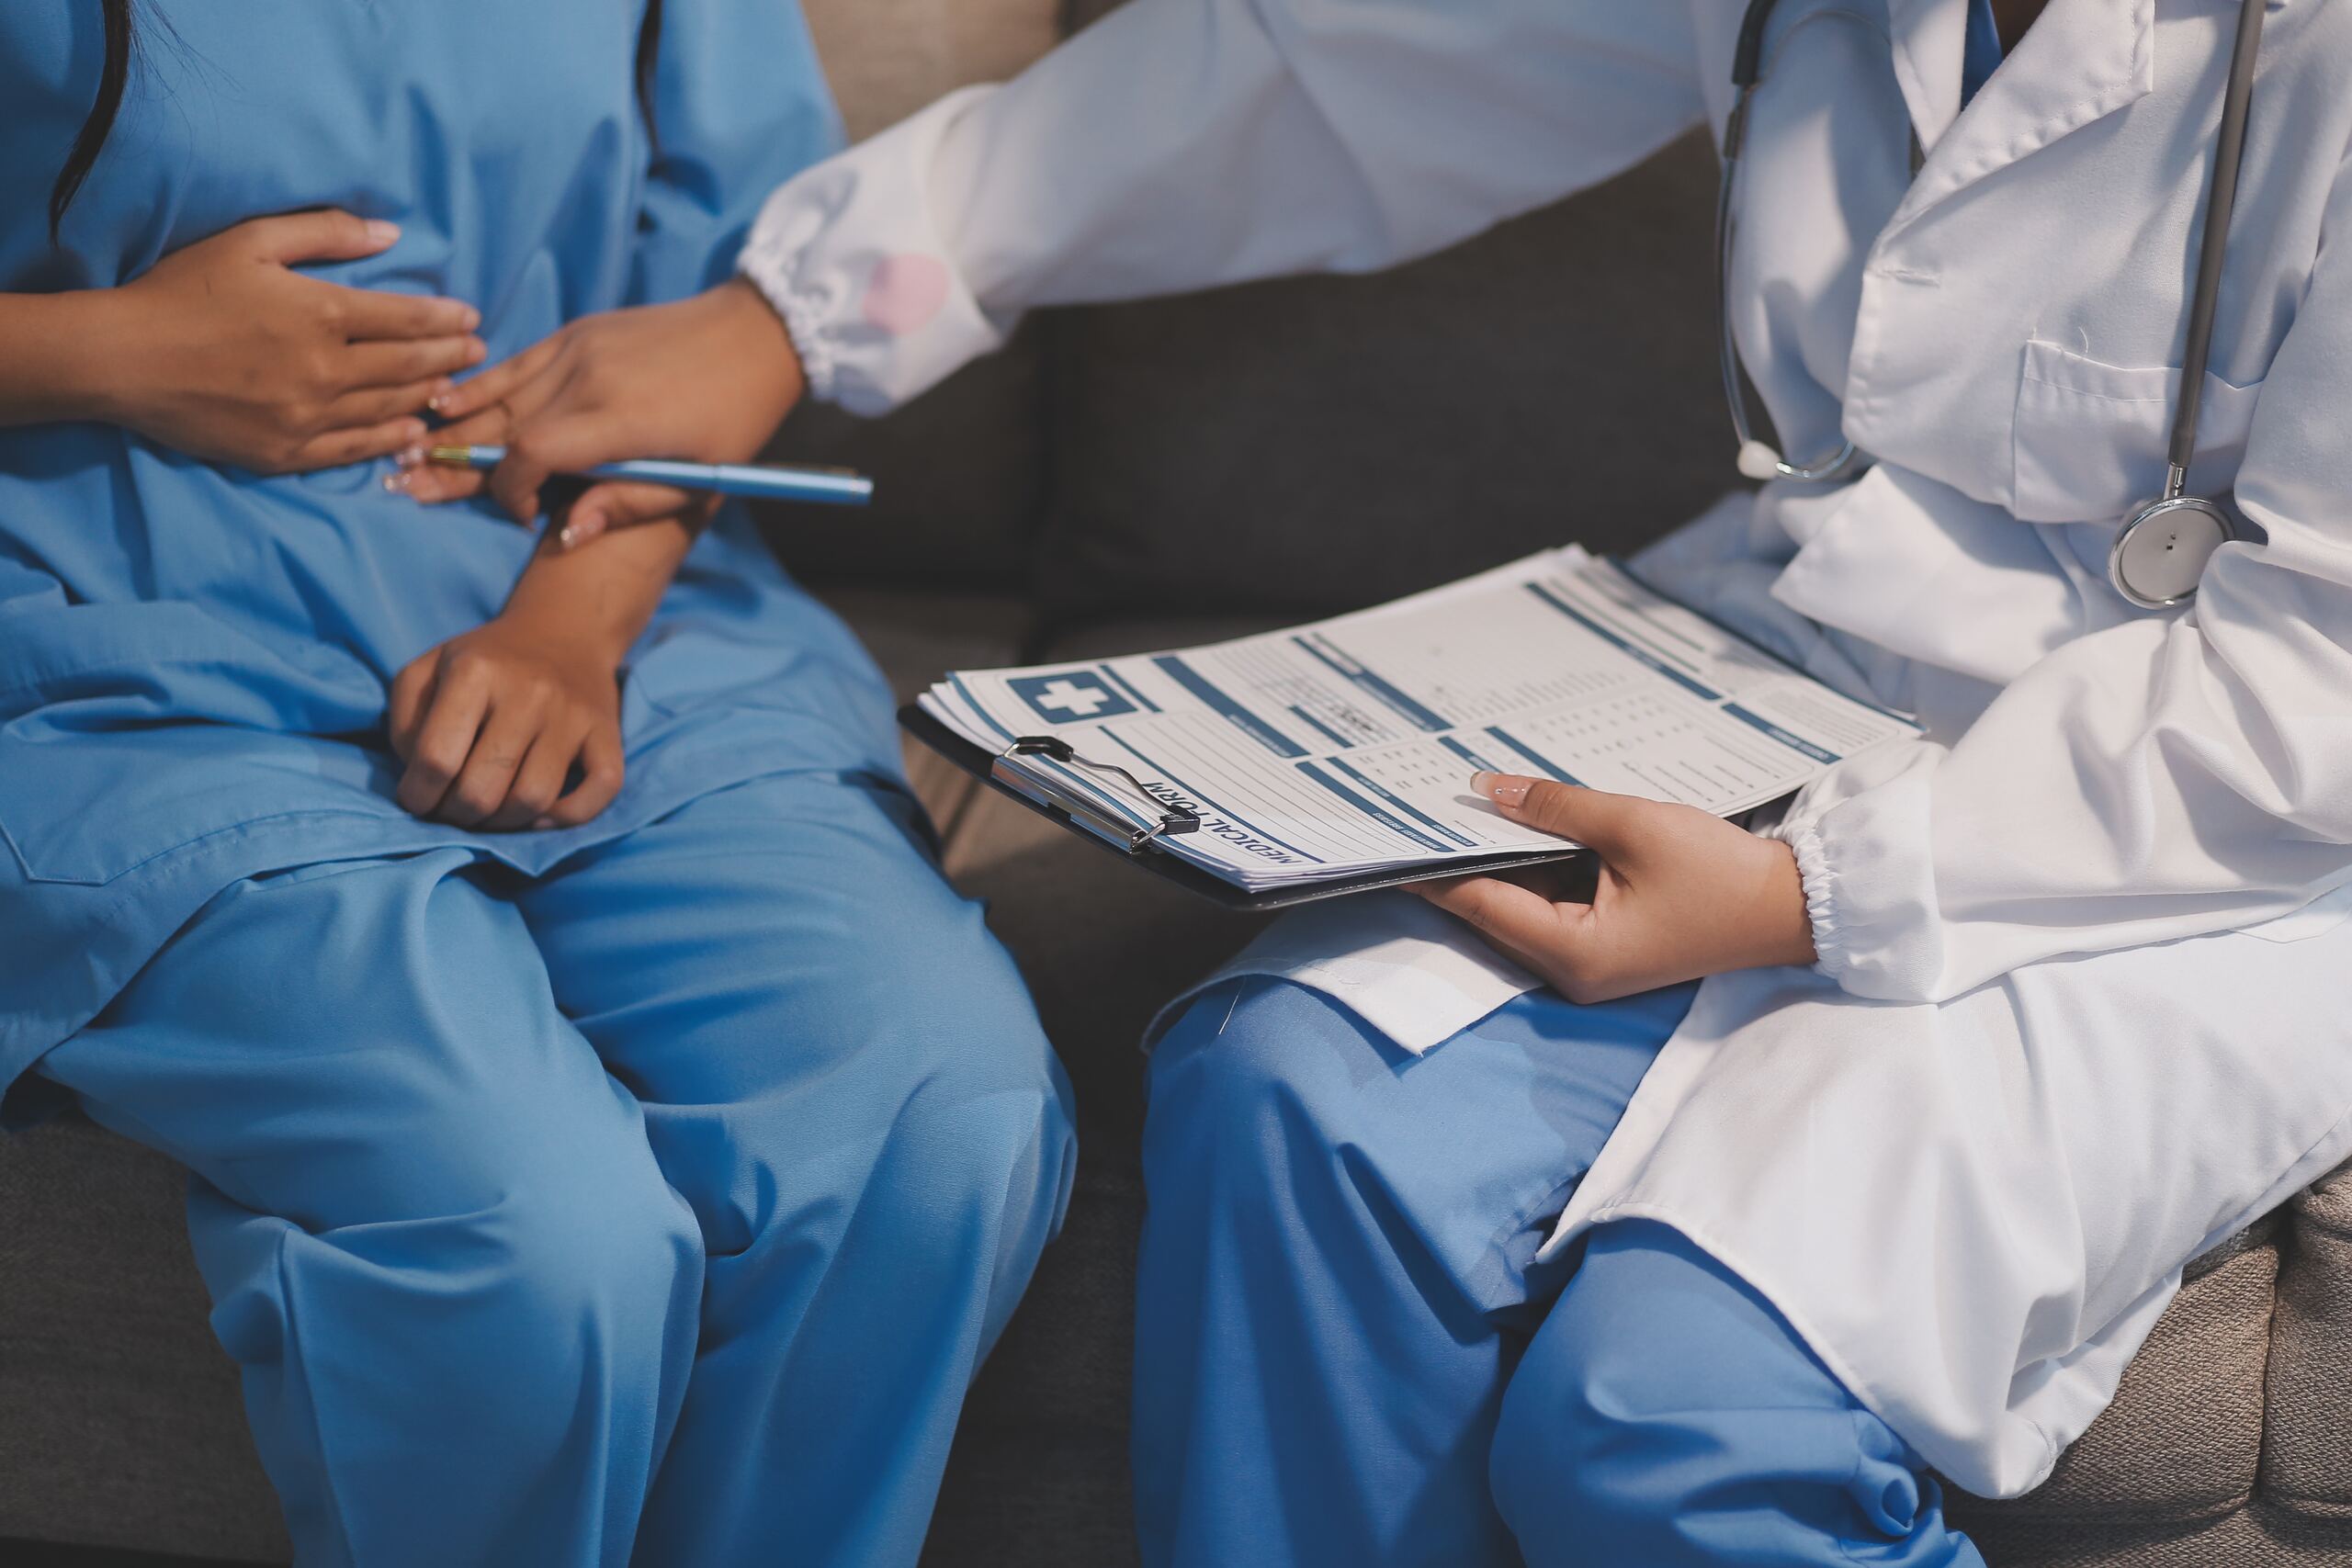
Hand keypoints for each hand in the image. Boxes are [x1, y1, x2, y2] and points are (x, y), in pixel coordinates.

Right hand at [93, 211, 484, 472]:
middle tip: (478, 354)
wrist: (123, 358)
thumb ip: (323, 233)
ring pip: (388, 410)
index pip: (406, 319)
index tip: (471, 319)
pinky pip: (353, 450)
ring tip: (454, 390)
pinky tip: (412, 433)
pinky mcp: (286, 453)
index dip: (445, 320)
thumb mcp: (251, 241)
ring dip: (427, 398)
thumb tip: (389, 233)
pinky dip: (389, 441)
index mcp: (321, 314)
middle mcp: (325, 370)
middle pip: (408, 367)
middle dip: (450, 359)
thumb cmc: (183, 291)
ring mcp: (308, 417)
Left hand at [386, 612, 625, 830]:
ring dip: (502, 823)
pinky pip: (598, 793)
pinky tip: (541, 813)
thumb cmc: (486, 661)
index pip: (437, 759)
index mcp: (476, 672)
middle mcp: (529, 692)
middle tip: (450, 809)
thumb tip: (419, 776)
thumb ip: (405, 721)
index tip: (416, 798)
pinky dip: (566, 818)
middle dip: (456, 815)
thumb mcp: (428, 669)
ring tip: (488, 812)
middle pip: (483, 789)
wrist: (565, 633)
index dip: (417, 794)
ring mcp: (573, 716)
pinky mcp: (608, 734)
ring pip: (534, 800)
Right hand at [395, 277, 803, 545]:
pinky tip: (442, 402)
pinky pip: (516, 363)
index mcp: (619, 421)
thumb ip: (628, 506)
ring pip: (501, 395)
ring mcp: (578, 349)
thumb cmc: (733, 423)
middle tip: (408, 487)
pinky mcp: (577, 333)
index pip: (532, 455)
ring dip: (454, 426)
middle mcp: (588, 379)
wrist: (753, 338)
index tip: (521, 515)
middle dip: (455, 462)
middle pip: (502, 426)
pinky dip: (479, 385)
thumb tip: (562, 534)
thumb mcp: (697, 482)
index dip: (510, 490)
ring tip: (409, 452)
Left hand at [1411, 772, 1817, 1003]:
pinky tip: (1518, 825)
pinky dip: (1535, 869)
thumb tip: (1486, 790)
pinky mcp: (1605, 947)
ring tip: (1459, 806)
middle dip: (1460, 858)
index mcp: (1573, 953)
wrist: (1793, 907)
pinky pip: (1551, 906)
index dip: (1432, 867)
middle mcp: (1571, 970)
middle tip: (1415, 809)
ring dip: (1499, 860)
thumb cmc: (1721, 872)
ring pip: (1521, 905)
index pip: (1479, 903)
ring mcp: (1588, 963)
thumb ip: (1554, 806)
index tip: (1391, 835)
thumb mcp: (1632, 825)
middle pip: (1493, 909)